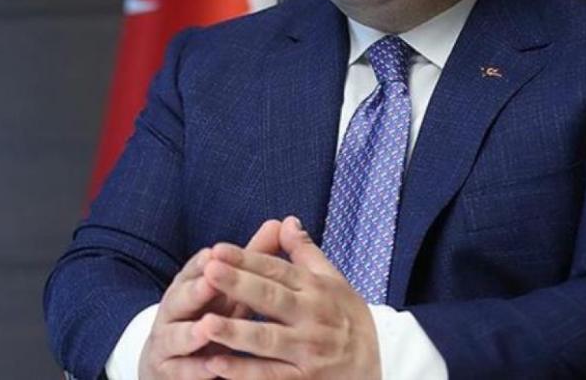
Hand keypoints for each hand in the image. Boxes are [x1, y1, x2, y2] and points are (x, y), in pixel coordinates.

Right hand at [138, 220, 282, 378]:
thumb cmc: (213, 314)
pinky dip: (194, 369)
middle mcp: (174, 310)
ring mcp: (167, 341)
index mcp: (189, 286)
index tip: (216, 251)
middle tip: (210, 280)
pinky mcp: (169, 370)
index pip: (194, 270)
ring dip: (191, 332)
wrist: (175, 359)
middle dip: (197, 288)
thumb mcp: (231, 289)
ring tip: (207, 327)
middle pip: (182, 297)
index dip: (203, 262)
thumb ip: (252, 259)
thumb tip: (279, 223)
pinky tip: (211, 368)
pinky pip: (181, 371)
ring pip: (177, 335)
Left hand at [197, 216, 380, 379]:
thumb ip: (306, 253)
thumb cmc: (350, 320)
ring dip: (236, 332)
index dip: (247, 260)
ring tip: (206, 323)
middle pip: (271, 299)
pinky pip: (270, 376)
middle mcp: (312, 318)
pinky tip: (218, 364)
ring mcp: (308, 352)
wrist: (380, 367)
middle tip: (209, 271)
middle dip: (239, 285)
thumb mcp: (335, 281)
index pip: (277, 270)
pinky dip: (244, 372)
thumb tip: (286, 221)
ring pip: (267, 341)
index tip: (218, 250)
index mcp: (315, 289)